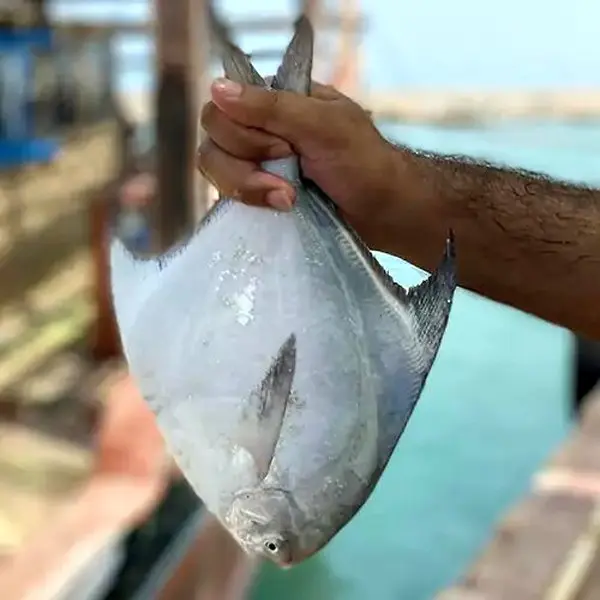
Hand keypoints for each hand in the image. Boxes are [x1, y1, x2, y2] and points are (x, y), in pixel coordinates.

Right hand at [198, 78, 397, 247]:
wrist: (383, 211)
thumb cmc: (363, 163)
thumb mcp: (323, 126)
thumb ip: (272, 107)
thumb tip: (217, 87)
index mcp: (274, 102)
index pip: (223, 108)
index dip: (245, 133)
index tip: (285, 148)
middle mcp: (258, 130)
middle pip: (213, 141)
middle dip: (250, 164)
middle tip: (293, 176)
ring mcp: (256, 165)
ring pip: (215, 171)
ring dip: (250, 188)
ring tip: (289, 200)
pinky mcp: (257, 196)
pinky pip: (229, 197)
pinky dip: (251, 203)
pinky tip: (280, 208)